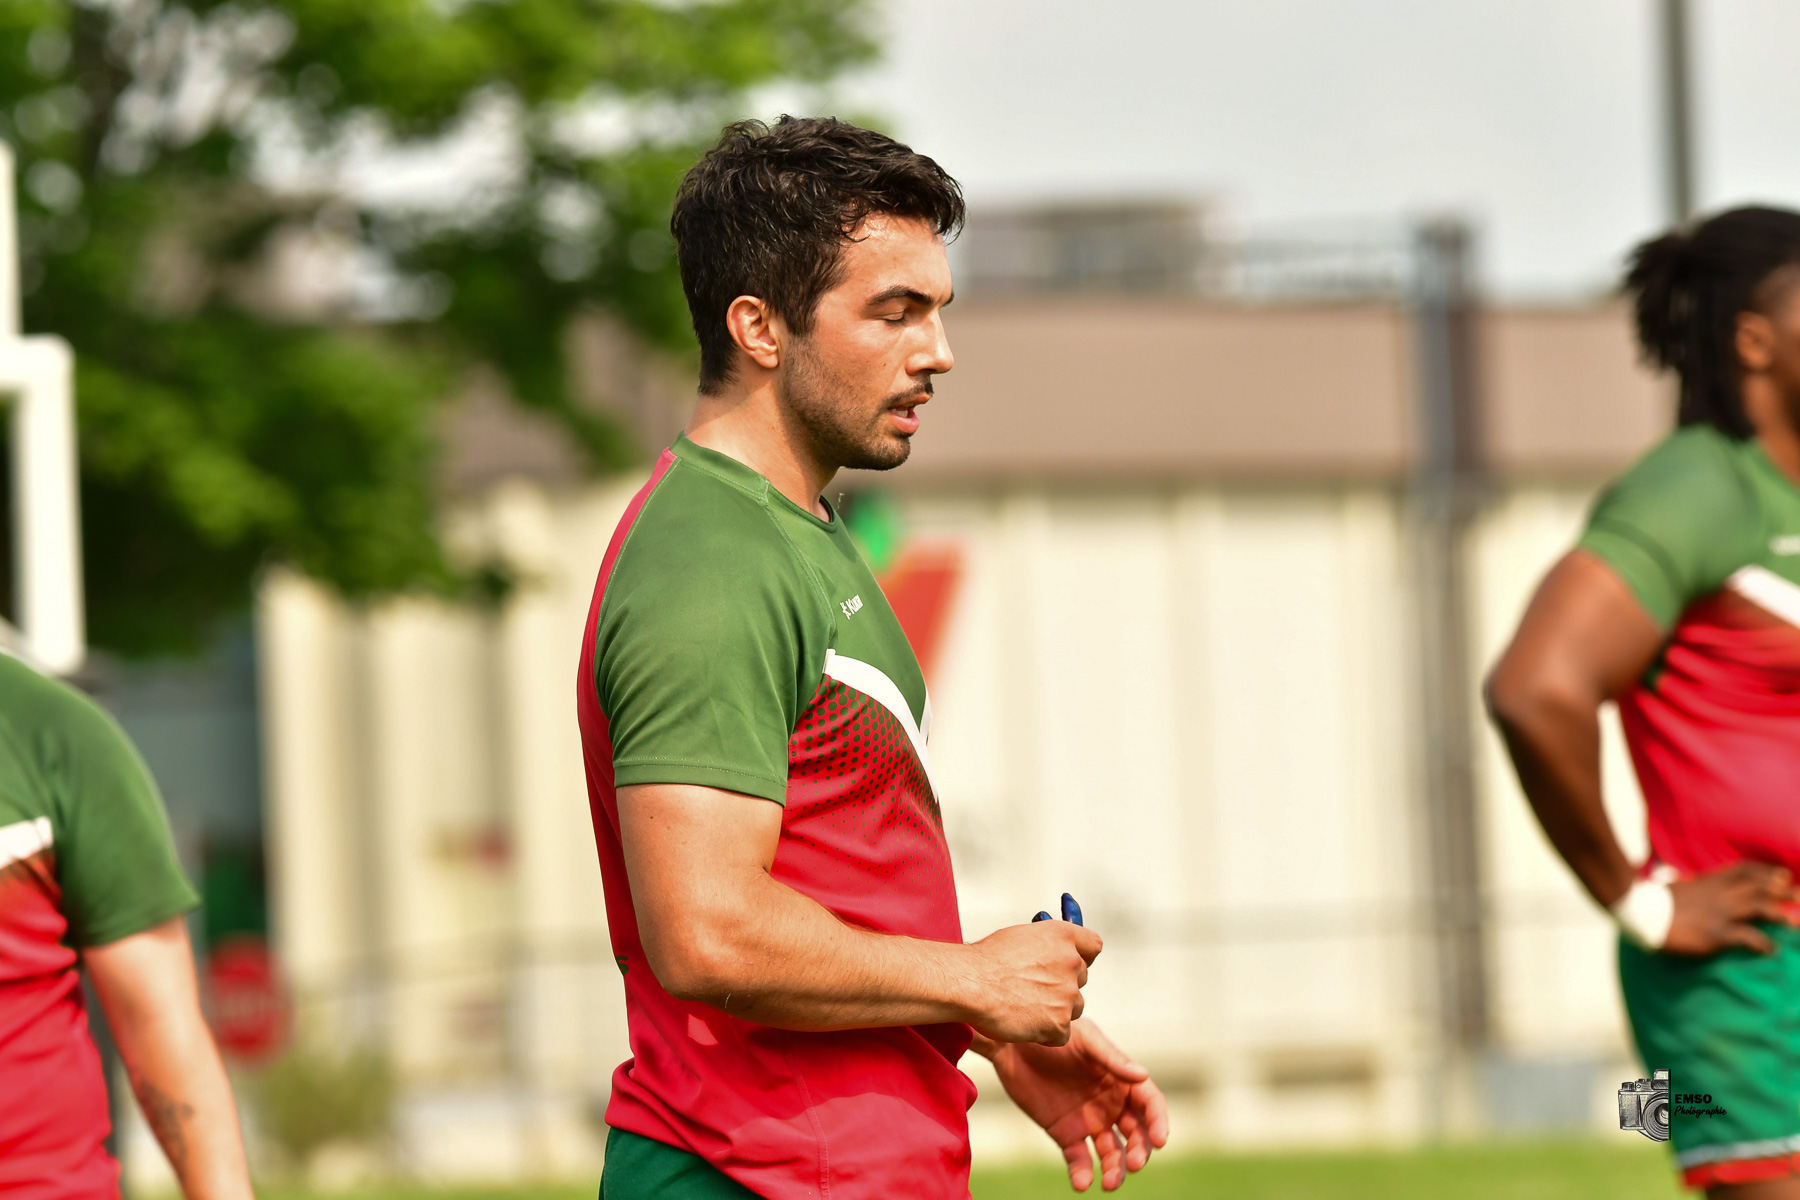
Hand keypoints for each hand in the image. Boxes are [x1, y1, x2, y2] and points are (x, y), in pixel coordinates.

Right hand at [966, 921, 1101, 1043]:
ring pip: (1075, 1007)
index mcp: (1062, 936)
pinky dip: (1046, 1033)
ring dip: (1056, 1010)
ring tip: (1024, 1007)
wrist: (970, 983)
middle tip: (1033, 989)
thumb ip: (1045, 946)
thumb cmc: (986, 960)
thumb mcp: (1021, 937)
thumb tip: (1051, 955)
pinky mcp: (1059, 1022)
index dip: (1080, 956)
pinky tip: (1024, 1024)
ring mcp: (1067, 994)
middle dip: (1062, 985)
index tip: (1067, 963)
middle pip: (1081, 979)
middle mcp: (1071, 962)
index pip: (1092, 945)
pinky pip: (1063, 1033)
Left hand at [988, 1020, 1169, 1191]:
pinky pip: (1079, 1159)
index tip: (1160, 1140)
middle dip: (1139, 1151)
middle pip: (1136, 1134)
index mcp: (1121, 1080)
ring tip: (1108, 1184)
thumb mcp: (1084, 1040)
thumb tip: (1143, 1075)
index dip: (1158, 1122)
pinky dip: (1082, 1174)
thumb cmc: (1053, 1036)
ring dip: (1115, 1170)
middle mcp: (1111, 1104)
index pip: (1149, 1105)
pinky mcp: (1066, 1134)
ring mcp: (1090, 1122)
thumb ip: (1112, 1059)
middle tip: (1134, 1163)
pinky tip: (1081, 1183)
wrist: (1013, 1045)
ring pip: (1112, 1153)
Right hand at [1663, 862, 1797, 955]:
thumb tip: (1687, 883)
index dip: (1767, 872)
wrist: (1641, 913)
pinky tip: (1772, 950)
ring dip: (1781, 915)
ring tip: (1796, 924)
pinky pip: (1747, 937)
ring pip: (1759, 908)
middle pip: (1759, 888)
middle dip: (1783, 891)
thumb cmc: (1655, 901)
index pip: (1745, 871)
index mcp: (1710, 881)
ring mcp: (1720, 913)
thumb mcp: (1677, 886)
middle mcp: (1720, 894)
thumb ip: (1692, 886)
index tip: (1784, 875)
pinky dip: (1763, 943)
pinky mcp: (1716, 933)